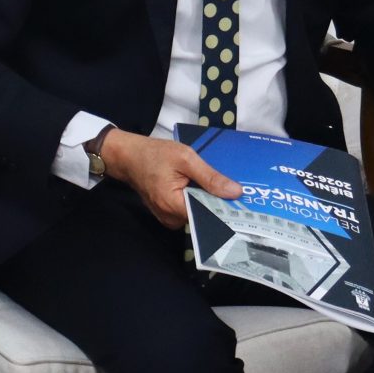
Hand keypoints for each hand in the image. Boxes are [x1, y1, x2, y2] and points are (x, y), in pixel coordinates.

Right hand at [98, 130, 240, 229]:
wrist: (128, 157)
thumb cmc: (155, 154)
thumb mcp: (185, 158)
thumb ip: (211, 177)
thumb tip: (236, 192)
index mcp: (174, 205)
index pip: (208, 216)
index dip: (226, 209)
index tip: (245, 204)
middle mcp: (171, 218)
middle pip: (204, 216)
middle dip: (219, 203)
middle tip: (237, 191)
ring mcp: (168, 218)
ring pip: (198, 214)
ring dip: (208, 201)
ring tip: (220, 186)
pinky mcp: (168, 214)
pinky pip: (190, 210)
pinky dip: (198, 200)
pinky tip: (204, 188)